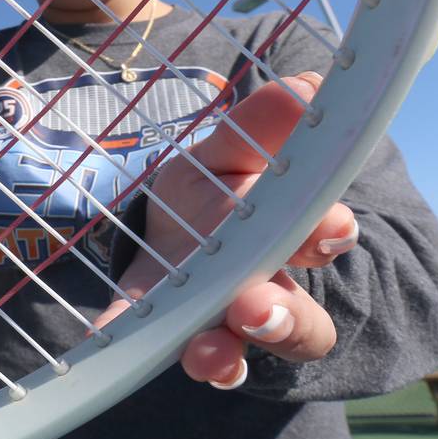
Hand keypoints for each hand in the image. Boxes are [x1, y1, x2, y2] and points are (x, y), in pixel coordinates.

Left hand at [99, 71, 359, 388]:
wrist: (163, 227)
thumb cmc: (213, 192)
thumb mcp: (227, 152)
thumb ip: (261, 127)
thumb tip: (308, 86)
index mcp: (291, 237)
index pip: (325, 245)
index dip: (328, 237)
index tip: (325, 228)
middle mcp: (262, 290)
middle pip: (297, 325)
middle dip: (282, 319)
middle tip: (255, 306)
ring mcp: (214, 320)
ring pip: (237, 351)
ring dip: (223, 352)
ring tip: (206, 350)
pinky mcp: (159, 331)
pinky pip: (150, 352)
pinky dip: (134, 350)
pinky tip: (109, 345)